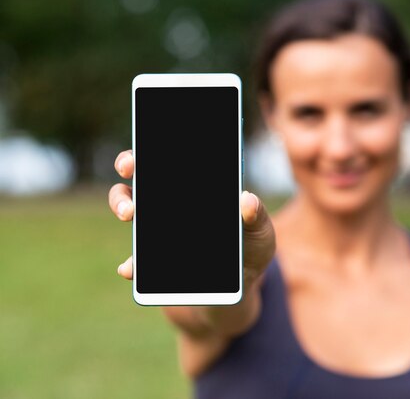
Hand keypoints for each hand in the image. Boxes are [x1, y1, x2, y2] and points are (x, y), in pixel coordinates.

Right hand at [107, 149, 275, 282]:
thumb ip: (256, 217)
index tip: (140, 151)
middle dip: (130, 166)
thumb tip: (247, 200)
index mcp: (196, 189)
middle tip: (130, 169)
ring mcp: (158, 232)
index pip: (169, 160)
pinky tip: (130, 267)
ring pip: (129, 208)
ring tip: (130, 213)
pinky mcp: (155, 264)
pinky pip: (136, 261)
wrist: (241, 285)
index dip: (153, 150)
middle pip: (141, 177)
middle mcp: (170, 204)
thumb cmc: (251, 248)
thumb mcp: (260, 232)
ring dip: (123, 205)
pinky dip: (131, 264)